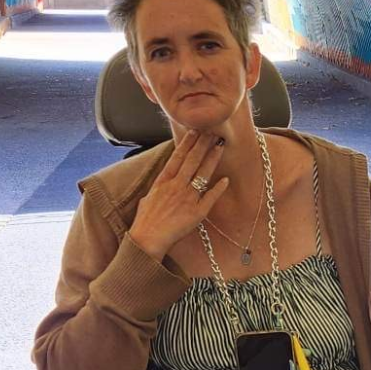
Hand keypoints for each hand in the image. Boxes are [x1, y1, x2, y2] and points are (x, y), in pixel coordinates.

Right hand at [129, 130, 230, 257]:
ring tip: (220, 145)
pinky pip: (210, 198)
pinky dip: (218, 188)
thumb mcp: (148, 198)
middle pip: (192, 160)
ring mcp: (187, 198)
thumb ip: (158, 189)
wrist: (147, 238)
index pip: (177, 157)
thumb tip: (162, 184)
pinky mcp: (196, 212)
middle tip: (213, 131)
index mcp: (163, 181)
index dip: (187, 143)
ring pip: (202, 173)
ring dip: (212, 158)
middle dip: (203, 144)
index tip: (195, 131)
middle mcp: (176, 186)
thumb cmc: (145, 221)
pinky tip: (225, 179)